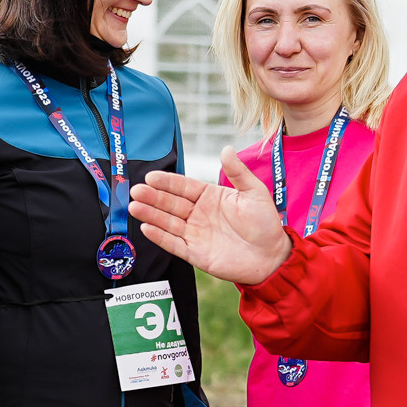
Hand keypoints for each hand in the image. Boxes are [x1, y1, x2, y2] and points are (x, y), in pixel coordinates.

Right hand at [130, 150, 292, 285]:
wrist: (272, 257)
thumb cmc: (265, 224)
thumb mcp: (254, 193)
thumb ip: (238, 173)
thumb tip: (226, 149)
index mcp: (210, 197)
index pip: (184, 186)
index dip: (167, 182)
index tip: (151, 176)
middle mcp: (199, 214)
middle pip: (171, 203)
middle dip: (153, 197)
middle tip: (136, 190)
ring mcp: (196, 234)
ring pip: (168, 222)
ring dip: (151, 214)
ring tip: (134, 206)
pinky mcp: (195, 253)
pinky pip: (174, 244)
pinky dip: (160, 237)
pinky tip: (146, 227)